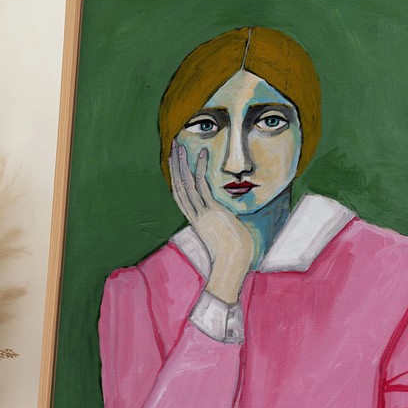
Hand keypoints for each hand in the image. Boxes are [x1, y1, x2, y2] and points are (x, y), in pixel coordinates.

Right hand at [170, 141, 253, 303]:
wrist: (233, 263)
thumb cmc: (235, 253)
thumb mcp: (227, 234)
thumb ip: (226, 224)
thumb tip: (236, 222)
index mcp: (197, 221)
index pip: (182, 197)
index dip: (178, 179)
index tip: (176, 165)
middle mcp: (195, 215)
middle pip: (179, 187)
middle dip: (175, 167)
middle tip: (172, 148)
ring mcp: (202, 213)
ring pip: (186, 184)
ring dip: (181, 163)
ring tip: (178, 145)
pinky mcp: (210, 211)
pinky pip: (202, 186)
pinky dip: (200, 168)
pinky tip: (201, 153)